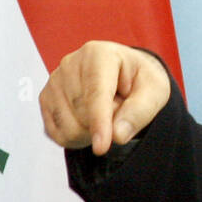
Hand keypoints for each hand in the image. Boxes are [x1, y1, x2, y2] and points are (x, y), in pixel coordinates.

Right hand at [40, 41, 169, 155]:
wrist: (123, 75)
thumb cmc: (139, 80)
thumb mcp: (155, 91)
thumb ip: (140, 111)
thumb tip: (117, 135)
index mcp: (99, 54)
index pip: (95, 93)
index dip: (99, 122)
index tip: (102, 147)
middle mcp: (70, 64)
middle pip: (82, 114)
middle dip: (105, 125)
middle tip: (119, 108)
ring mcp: (54, 82)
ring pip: (68, 128)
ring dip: (91, 132)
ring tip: (105, 113)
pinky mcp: (46, 99)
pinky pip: (57, 133)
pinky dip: (77, 137)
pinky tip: (89, 121)